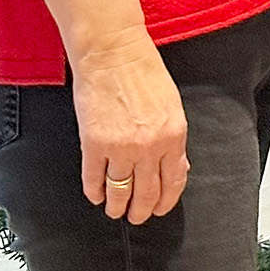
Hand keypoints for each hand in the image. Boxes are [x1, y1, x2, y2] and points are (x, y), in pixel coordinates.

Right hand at [70, 33, 188, 223]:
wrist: (113, 52)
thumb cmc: (144, 73)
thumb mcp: (172, 106)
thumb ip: (173, 139)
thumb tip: (176, 167)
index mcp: (174, 136)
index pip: (173, 181)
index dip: (165, 201)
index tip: (159, 209)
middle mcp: (150, 147)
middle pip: (146, 193)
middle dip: (141, 211)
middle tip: (137, 217)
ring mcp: (120, 148)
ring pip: (119, 192)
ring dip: (117, 206)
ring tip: (115, 211)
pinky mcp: (93, 145)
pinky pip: (94, 179)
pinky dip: (94, 192)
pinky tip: (96, 195)